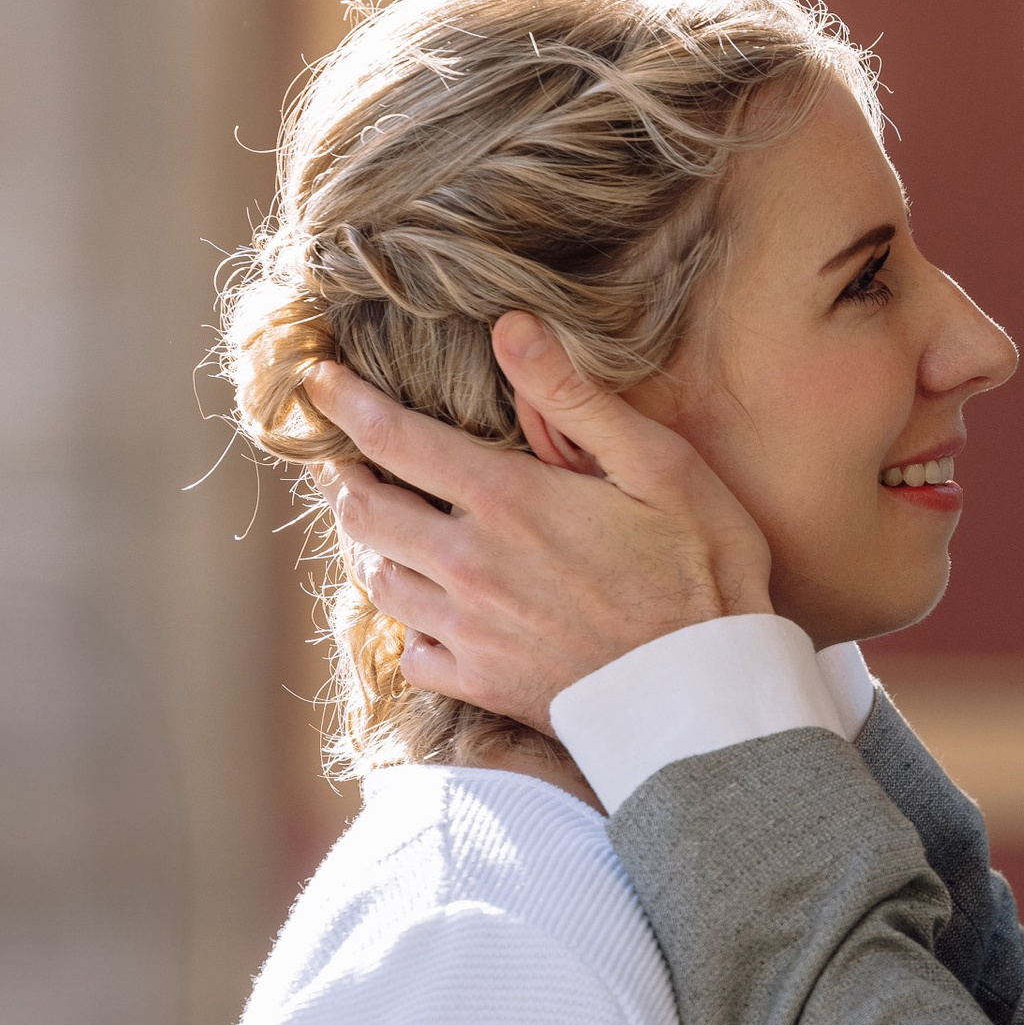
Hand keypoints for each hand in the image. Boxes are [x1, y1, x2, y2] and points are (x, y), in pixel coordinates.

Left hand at [316, 318, 769, 729]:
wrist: (708, 697)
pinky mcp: (481, 683)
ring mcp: (469, 630)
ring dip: (371, 547)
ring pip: (378, 581)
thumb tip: (511, 327)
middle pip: (364, 512)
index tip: (316, 380)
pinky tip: (429, 613)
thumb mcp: (658, 466)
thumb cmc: (701, 571)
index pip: (393, 439)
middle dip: (340, 477)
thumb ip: (574, 399)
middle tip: (338, 457)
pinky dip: (409, 629)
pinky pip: (411, 654)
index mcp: (508, 500)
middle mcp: (470, 564)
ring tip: (378, 526)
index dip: (345, 403)